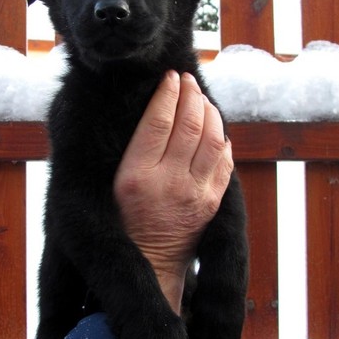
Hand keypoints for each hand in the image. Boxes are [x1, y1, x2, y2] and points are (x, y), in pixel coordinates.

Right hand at [114, 70, 233, 314]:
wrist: (151, 261)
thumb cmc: (125, 219)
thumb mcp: (113, 184)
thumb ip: (131, 149)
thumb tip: (152, 109)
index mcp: (137, 175)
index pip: (158, 122)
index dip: (167, 94)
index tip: (170, 77)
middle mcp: (170, 182)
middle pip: (189, 124)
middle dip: (191, 94)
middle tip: (188, 81)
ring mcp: (196, 192)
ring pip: (213, 139)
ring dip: (210, 112)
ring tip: (202, 100)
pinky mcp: (213, 201)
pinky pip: (225, 160)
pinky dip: (223, 138)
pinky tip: (214, 128)